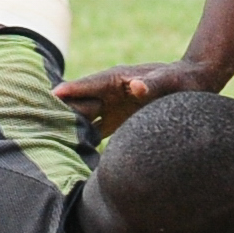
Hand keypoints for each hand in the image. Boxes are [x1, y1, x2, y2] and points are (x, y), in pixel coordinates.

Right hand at [54, 58, 212, 132]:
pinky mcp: (117, 119)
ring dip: (70, 126)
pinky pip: (95, 129)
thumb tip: (135, 86)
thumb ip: (152, 84)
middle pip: (80, 101)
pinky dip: (83, 138)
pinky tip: (72, 154)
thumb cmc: (181, 80)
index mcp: (116, 78)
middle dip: (61, 110)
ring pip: (84, 116)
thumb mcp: (168, 81)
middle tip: (39, 123)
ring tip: (47, 143)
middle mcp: (109, 91)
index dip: (71, 90)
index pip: (88, 84)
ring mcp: (111, 105)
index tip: (52, 94)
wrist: (194, 83)